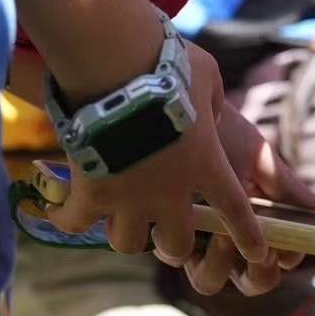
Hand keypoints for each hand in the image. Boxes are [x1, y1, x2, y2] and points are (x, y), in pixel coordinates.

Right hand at [50, 39, 314, 294]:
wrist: (114, 62)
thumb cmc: (165, 61)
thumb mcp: (206, 77)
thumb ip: (212, 101)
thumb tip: (208, 110)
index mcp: (206, 166)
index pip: (236, 214)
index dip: (248, 237)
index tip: (256, 254)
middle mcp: (171, 192)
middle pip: (177, 244)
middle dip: (172, 243)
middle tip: (164, 232)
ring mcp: (130, 197)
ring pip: (129, 242)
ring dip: (126, 233)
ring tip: (118, 221)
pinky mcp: (92, 192)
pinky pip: (75, 223)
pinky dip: (66, 218)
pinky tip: (59, 211)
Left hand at [183, 100, 314, 295]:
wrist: (182, 108)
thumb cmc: (224, 135)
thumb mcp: (260, 160)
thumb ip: (288, 188)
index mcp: (257, 229)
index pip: (277, 263)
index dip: (283, 261)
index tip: (285, 247)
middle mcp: (227, 241)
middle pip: (250, 283)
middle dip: (259, 274)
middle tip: (262, 253)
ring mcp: (195, 241)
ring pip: (209, 281)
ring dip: (221, 264)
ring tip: (224, 235)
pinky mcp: (162, 231)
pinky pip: (175, 255)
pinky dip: (187, 243)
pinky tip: (195, 216)